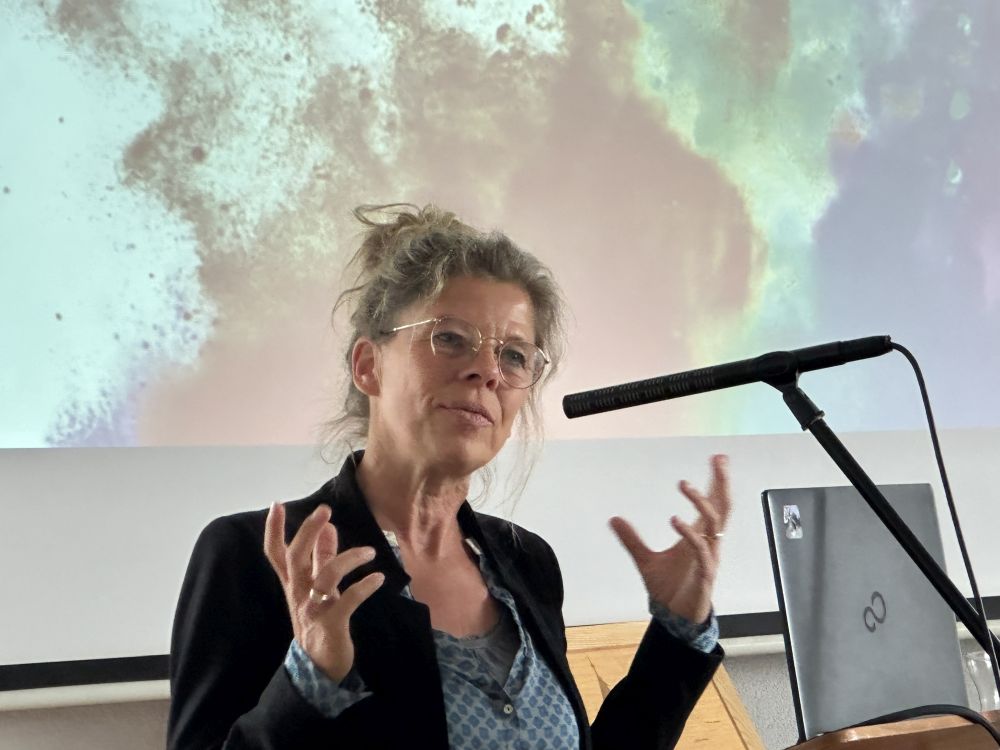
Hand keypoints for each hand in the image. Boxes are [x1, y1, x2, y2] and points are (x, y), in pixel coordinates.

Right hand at [264, 502, 384, 681]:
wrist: (320, 667)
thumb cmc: (320, 620)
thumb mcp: (318, 587)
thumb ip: (322, 557)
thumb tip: (328, 528)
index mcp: (293, 584)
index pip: (276, 554)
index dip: (273, 530)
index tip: (277, 504)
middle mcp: (299, 594)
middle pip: (295, 558)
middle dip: (307, 532)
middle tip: (324, 510)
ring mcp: (313, 610)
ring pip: (323, 578)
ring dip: (347, 559)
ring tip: (370, 552)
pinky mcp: (331, 625)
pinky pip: (346, 602)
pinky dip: (364, 588)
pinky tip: (379, 578)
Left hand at [609, 454, 730, 624]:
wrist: (675, 619)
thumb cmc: (669, 589)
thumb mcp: (644, 559)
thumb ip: (631, 539)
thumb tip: (613, 519)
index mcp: (698, 536)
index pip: (712, 503)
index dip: (716, 481)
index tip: (718, 459)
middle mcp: (708, 543)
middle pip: (722, 507)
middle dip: (721, 483)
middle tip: (717, 461)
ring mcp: (709, 557)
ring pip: (714, 523)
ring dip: (701, 502)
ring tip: (684, 485)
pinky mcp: (705, 574)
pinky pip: (703, 550)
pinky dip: (691, 534)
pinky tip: (677, 520)